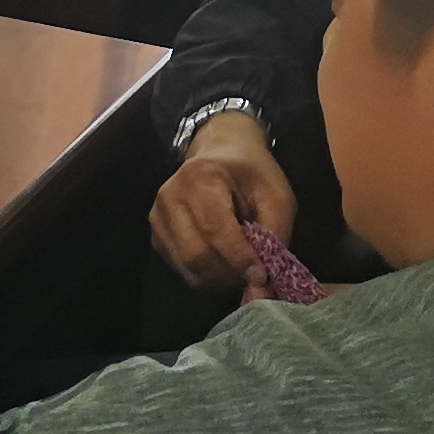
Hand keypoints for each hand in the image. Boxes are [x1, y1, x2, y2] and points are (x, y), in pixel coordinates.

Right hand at [149, 111, 295, 288]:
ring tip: (240, 268)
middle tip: (253, 274)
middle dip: (229, 272)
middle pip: (196, 254)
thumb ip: (274, 233)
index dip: (239, 258)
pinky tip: (223, 263)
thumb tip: (263, 279)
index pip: (215, 229)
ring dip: (219, 278)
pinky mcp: (156, 235)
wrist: (220, 154)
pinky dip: (206, 275)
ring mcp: (158, 217)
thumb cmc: (250, 173)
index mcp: (200, 177)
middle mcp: (170, 197)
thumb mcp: (276, 195)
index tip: (262, 276)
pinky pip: (181, 269)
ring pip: (187, 267)